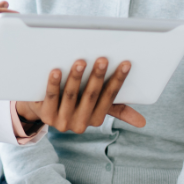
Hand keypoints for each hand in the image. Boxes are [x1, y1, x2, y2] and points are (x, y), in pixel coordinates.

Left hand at [15, 58, 146, 133]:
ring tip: (80, 61)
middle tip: (103, 59)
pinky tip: (56, 70)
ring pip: (70, 96)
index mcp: (96, 119)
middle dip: (98, 77)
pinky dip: (54, 84)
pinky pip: (51, 97)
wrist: (41, 109)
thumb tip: (143, 123)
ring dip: (76, 78)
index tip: (125, 63)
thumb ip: (116, 110)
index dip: (118, 81)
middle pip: (91, 96)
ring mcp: (62, 121)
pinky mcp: (45, 115)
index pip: (110, 98)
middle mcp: (80, 124)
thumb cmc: (74, 102)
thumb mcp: (95, 106)